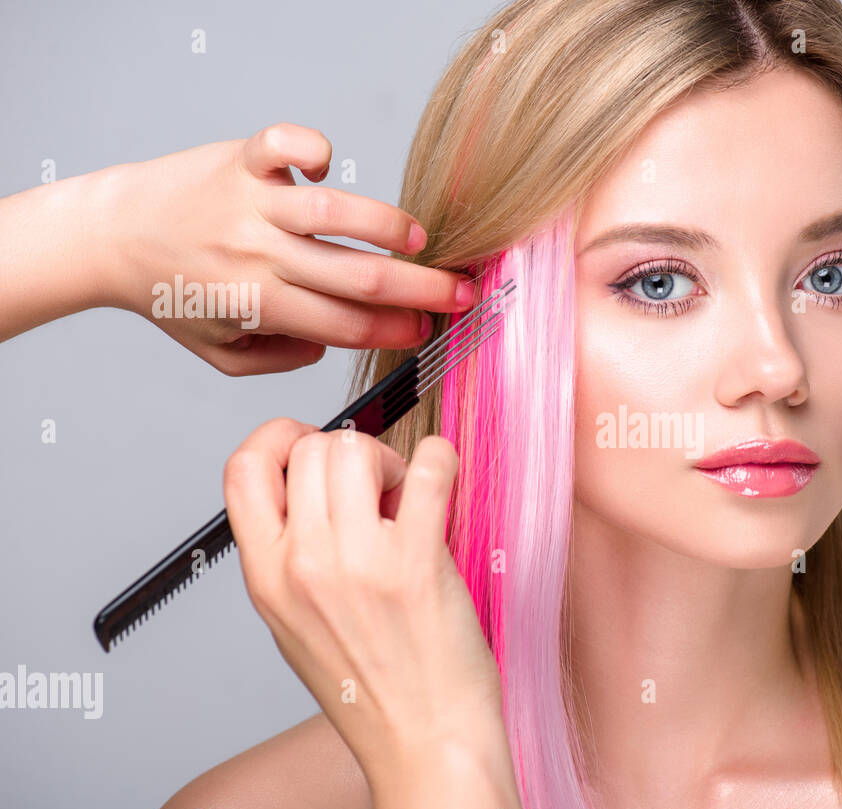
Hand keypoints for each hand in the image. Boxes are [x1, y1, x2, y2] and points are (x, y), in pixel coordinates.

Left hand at [95, 122, 475, 373]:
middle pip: (357, 275)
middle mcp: (260, 253)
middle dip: (421, 289)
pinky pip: (285, 145)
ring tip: (417, 240)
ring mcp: (251, 203)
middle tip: (462, 294)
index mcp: (259, 306)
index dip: (396, 329)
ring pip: (335, 212)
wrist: (109, 236)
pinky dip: (313, 149)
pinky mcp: (239, 160)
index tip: (429, 329)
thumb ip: (281, 359)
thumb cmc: (170, 296)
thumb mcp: (221, 353)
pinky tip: (327, 166)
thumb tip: (331, 344)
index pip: (346, 324)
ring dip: (387, 226)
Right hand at [222, 417, 507, 779]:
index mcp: (266, 578)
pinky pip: (427, 469)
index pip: (242, 469)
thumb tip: (317, 488)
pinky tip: (442, 478)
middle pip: (309, 448)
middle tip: (379, 489)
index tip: (309, 444)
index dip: (277, 439)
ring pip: (356, 448)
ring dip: (388, 459)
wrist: (424, 745)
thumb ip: (293, 557)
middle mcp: (303, 566)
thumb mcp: (296, 626)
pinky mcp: (417, 564)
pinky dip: (439, 458)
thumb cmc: (373, 692)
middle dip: (348, 452)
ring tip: (407, 500)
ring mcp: (358, 563)